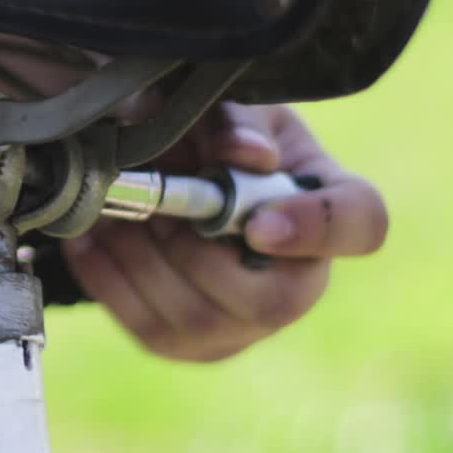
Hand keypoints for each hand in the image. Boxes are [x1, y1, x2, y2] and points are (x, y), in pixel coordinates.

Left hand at [60, 103, 386, 361]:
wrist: (165, 175)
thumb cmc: (213, 135)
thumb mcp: (226, 107)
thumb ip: (233, 119)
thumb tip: (243, 153)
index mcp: (330, 201)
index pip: (361, 224)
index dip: (317, 229)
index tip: (258, 222)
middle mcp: (301, 278)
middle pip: (269, 300)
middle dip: (195, 249)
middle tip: (154, 203)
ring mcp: (247, 324)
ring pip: (199, 317)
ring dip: (144, 259)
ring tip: (117, 211)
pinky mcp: (192, 345)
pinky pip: (149, 327)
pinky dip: (110, 278)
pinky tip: (91, 236)